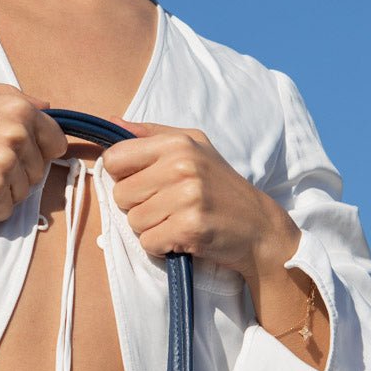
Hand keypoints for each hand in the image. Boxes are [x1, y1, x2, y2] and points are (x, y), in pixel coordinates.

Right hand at [0, 74, 70, 222]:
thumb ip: (10, 94)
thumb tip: (46, 106)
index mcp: (17, 109)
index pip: (55, 140)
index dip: (40, 150)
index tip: (20, 155)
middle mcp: (16, 136)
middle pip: (39, 170)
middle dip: (17, 172)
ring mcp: (4, 167)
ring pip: (24, 193)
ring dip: (3, 192)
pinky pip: (5, 211)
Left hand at [100, 119, 301, 283]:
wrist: (259, 227)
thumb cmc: (220, 187)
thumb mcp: (193, 147)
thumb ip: (150, 135)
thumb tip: (111, 123)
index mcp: (177, 143)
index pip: (114, 158)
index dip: (123, 176)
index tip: (145, 184)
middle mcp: (182, 165)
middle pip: (121, 194)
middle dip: (138, 206)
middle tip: (168, 206)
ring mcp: (187, 197)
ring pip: (133, 221)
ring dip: (151, 228)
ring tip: (178, 220)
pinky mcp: (190, 228)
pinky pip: (149, 243)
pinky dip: (162, 247)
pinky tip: (183, 237)